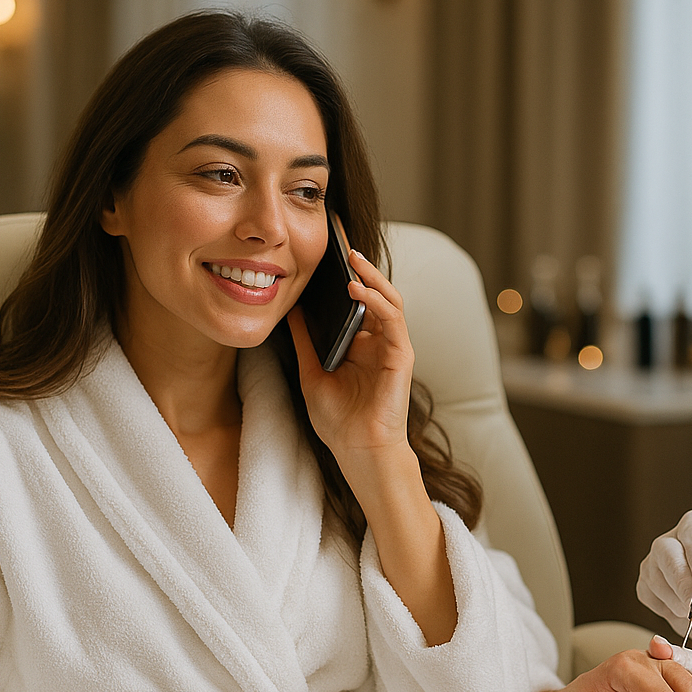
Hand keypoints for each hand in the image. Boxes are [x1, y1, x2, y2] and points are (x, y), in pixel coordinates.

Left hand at [287, 249, 414, 464]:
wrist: (358, 453)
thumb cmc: (339, 421)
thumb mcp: (311, 372)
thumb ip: (305, 341)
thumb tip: (291, 309)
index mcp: (359, 343)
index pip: (355, 299)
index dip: (344, 273)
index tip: (326, 248)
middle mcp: (378, 340)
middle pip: (373, 292)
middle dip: (359, 265)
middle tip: (340, 239)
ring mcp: (392, 347)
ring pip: (388, 299)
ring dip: (371, 276)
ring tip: (351, 258)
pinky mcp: (401, 357)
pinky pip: (394, 320)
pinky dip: (378, 301)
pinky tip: (359, 289)